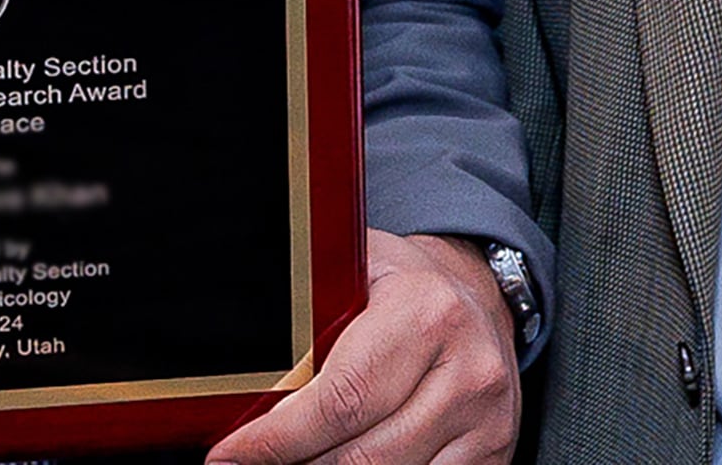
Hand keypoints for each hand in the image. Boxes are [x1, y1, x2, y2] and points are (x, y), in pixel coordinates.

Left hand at [205, 228, 517, 464]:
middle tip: (251, 464)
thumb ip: (308, 314)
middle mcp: (467, 371)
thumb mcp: (355, 274)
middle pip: (361, 457)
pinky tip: (343, 462)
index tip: (229, 456)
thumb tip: (241, 372)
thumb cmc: (401, 286)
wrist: (478, 296)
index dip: (276, 440)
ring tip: (299, 459)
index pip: (340, 400)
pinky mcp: (493, 454)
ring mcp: (486, 421)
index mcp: (425, 314)